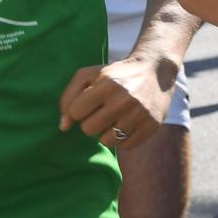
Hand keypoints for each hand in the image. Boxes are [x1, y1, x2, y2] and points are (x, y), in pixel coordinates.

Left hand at [59, 53, 176, 150]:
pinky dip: (123, 138)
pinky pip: (125, 146)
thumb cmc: (115, 74)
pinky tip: (126, 124)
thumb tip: (63, 126)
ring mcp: (139, 114)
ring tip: (113, 118)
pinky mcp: (151, 126)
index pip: (75, 112)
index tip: (87, 104)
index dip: (78, 109)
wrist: (154, 71)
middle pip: (89, 129)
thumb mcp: (89, 75)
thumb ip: (69, 97)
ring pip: (106, 141)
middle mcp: (123, 100)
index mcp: (106, 84)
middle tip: (100, 112)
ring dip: (106, 132)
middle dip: (90, 122)